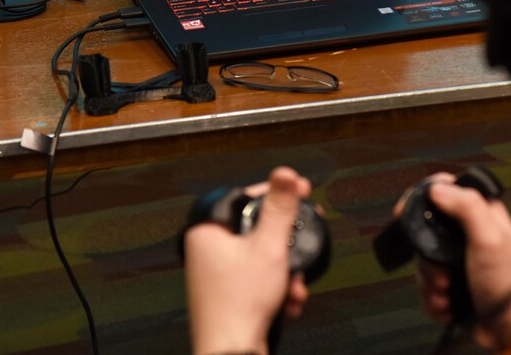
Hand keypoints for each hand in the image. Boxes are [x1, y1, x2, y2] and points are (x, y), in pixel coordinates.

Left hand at [184, 167, 311, 354]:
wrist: (232, 354)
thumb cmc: (238, 308)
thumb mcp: (269, 247)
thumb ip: (280, 208)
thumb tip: (285, 174)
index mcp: (206, 231)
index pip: (245, 197)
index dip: (276, 194)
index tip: (300, 191)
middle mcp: (208, 250)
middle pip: (258, 228)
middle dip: (286, 243)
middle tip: (304, 240)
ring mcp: (218, 275)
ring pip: (263, 256)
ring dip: (286, 269)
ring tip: (292, 282)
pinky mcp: (230, 295)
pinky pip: (260, 278)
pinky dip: (278, 287)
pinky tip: (286, 300)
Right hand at [402, 174, 510, 349]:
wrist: (510, 326)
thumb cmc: (508, 282)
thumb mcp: (489, 237)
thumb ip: (466, 207)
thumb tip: (438, 188)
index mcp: (479, 214)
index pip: (443, 191)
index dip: (421, 197)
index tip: (405, 212)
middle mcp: (466, 234)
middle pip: (425, 232)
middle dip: (427, 257)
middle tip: (443, 272)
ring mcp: (457, 260)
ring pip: (423, 262)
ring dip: (430, 282)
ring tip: (447, 292)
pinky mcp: (451, 283)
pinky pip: (426, 286)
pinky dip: (433, 299)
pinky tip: (448, 304)